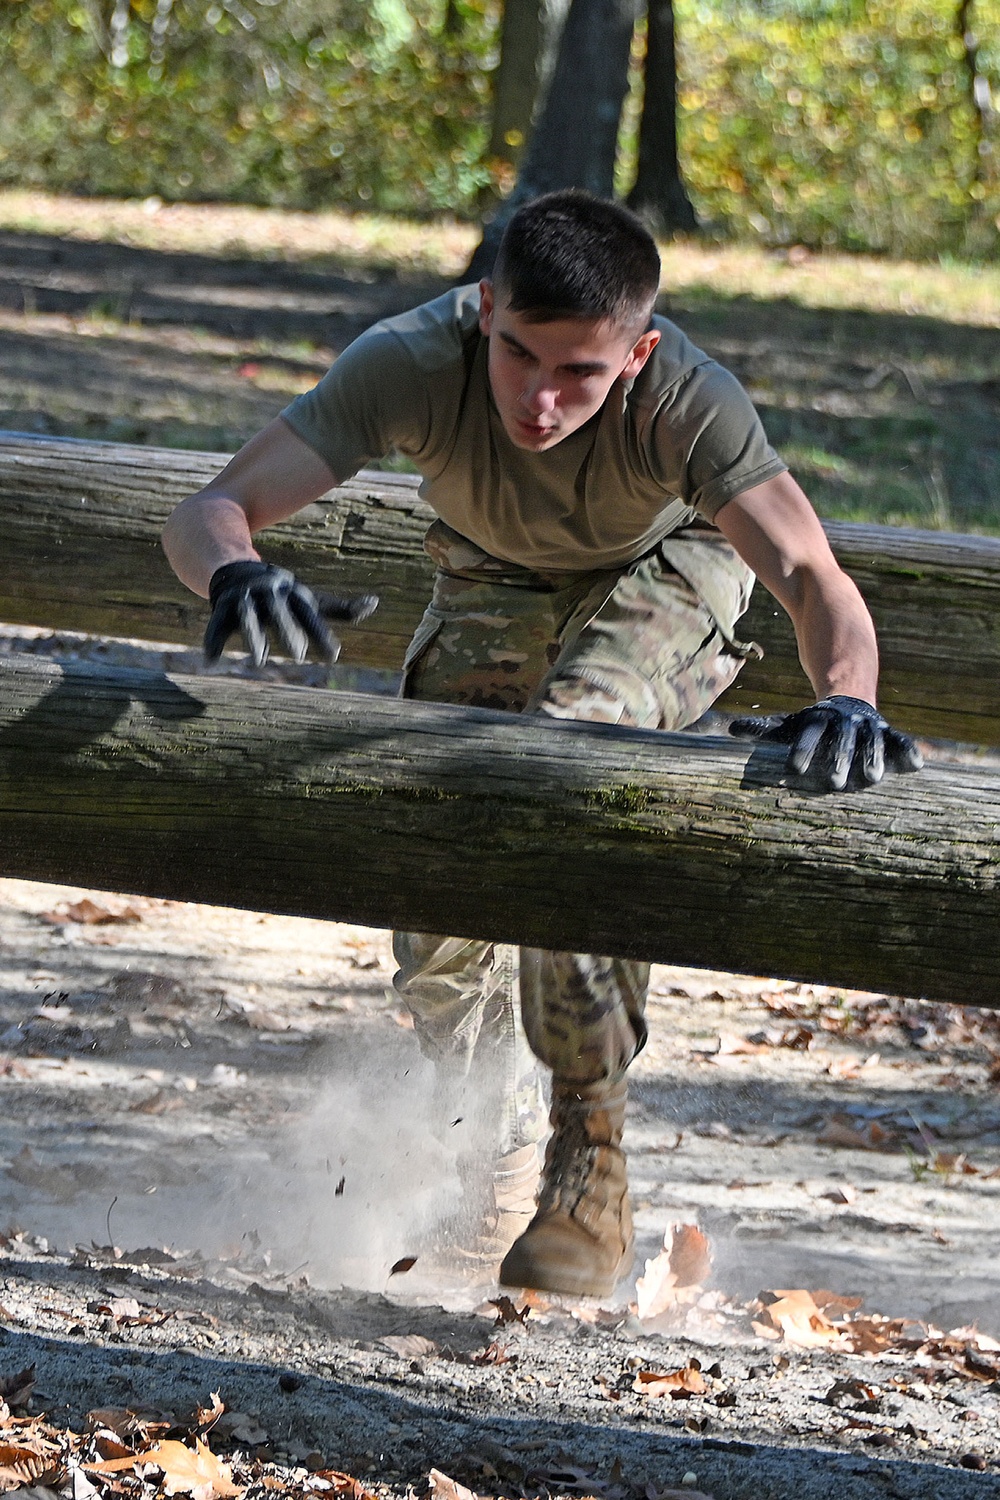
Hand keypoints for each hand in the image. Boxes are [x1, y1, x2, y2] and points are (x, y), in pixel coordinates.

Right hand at [204, 560, 377, 666]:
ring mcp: (244, 599)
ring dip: (254, 639)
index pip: (309, 615)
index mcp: (293, 594)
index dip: (321, 634)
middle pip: (280, 614)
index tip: (334, 656)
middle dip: (288, 631)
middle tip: (300, 656)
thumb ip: (341, 608)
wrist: (235, 568)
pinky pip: (216, 625)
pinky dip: (212, 642)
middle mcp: (269, 594)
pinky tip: (211, 661)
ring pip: (248, 619)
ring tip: (260, 661)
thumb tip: (374, 604)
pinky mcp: (221, 606)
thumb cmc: (281, 593)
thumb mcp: (310, 600)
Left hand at [729, 694, 922, 790]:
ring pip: (872, 742)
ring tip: (874, 778)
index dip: (802, 750)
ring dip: (873, 758)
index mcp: (819, 720)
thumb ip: (763, 728)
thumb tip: (730, 728)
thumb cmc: (813, 723)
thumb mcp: (789, 723)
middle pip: (842, 741)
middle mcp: (845, 723)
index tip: (794, 768)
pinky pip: (900, 741)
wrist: (849, 698)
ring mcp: (869, 727)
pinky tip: (917, 765)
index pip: (809, 734)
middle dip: (839, 759)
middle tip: (835, 782)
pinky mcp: (888, 733)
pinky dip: (909, 751)